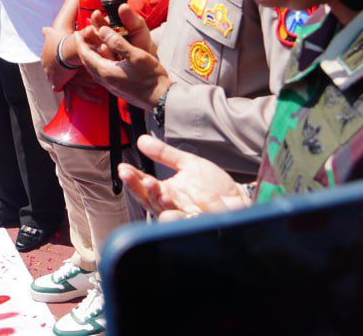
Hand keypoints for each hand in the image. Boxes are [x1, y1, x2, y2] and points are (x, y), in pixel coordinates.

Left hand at [40, 27, 82, 92]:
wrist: (67, 48)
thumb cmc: (61, 40)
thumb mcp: (51, 33)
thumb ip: (47, 32)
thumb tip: (43, 28)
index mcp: (44, 55)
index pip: (47, 60)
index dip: (53, 61)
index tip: (58, 60)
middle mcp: (45, 66)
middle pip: (49, 70)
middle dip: (54, 70)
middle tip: (62, 70)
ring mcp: (50, 74)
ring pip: (52, 79)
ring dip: (58, 79)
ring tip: (64, 80)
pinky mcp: (57, 82)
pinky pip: (57, 88)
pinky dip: (61, 90)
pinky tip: (64, 95)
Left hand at [76, 2, 164, 109]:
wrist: (161, 99)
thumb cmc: (150, 77)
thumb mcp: (136, 56)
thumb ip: (118, 43)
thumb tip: (102, 31)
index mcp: (106, 71)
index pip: (86, 55)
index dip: (80, 42)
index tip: (77, 32)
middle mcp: (105, 80)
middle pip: (87, 62)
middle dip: (83, 48)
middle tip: (82, 37)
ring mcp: (110, 86)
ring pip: (94, 68)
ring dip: (90, 56)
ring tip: (92, 45)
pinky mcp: (117, 88)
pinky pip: (101, 73)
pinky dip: (99, 63)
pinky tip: (105, 58)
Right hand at [117, 135, 251, 219]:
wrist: (239, 199)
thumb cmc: (213, 185)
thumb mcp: (187, 164)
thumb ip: (165, 154)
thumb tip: (141, 139)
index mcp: (167, 194)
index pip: (144, 187)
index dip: (134, 179)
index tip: (124, 168)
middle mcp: (174, 208)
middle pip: (151, 203)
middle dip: (142, 190)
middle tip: (134, 176)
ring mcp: (189, 217)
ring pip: (170, 216)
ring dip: (162, 205)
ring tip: (159, 191)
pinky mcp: (206, 223)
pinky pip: (197, 219)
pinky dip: (193, 207)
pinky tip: (190, 195)